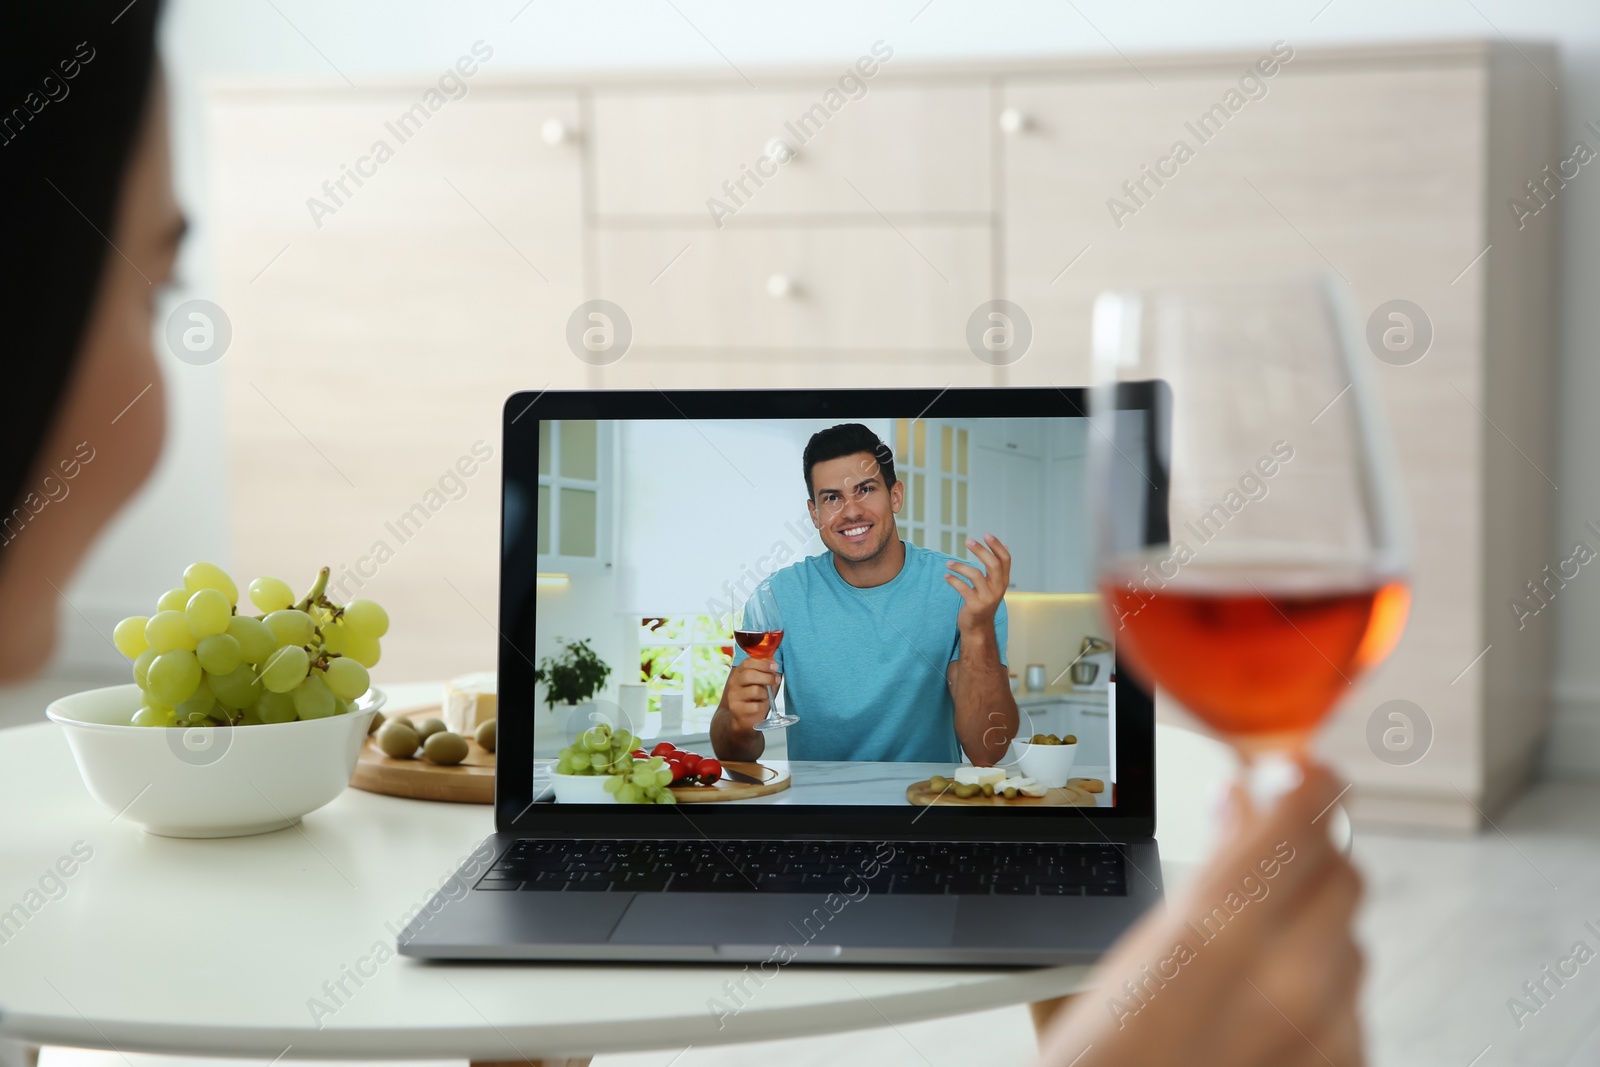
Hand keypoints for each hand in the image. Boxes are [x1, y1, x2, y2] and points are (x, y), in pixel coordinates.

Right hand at [722, 658, 780, 734]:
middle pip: (749, 675)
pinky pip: (756, 706)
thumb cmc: (754, 698)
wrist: (742, 719)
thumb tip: (773, 658)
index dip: (763, 663)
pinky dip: (762, 706)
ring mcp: (734, 697)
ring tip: (765, 697)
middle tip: (776, 680)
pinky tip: (759, 706)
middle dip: (767, 677)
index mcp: (739, 673)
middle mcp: (734, 683)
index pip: (748, 662)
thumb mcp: (759, 681)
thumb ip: (765, 670)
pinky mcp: (738, 710)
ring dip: (765, 694)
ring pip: (755, 690)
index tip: (775, 666)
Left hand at [945, 533, 1009, 635]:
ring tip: (948, 563)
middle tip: (967, 541)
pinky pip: (963, 588)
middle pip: (993, 564)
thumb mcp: (994, 584)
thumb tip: (1005, 545)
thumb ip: (998, 568)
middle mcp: (998, 589)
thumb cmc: (983, 602)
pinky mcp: (975, 605)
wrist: (978, 627)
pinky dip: (953, 580)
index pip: (1005, 560)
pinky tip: (946, 576)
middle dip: (980, 550)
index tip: (987, 535)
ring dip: (960, 566)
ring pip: (975, 575)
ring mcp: (987, 598)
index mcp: (1003, 581)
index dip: (997, 546)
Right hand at [1037, 762, 1365, 1066]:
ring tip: (1252, 935)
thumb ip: (1196, 870)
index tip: (1301, 767)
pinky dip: (1320, 989)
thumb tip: (1236, 806)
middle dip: (1307, 850)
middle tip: (1265, 840)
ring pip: (1352, 939)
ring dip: (1312, 921)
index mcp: (1214, 933)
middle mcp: (1289, 980)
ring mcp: (1327, 1035)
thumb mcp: (1120, 953)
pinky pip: (1354, 1006)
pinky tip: (1266, 1003)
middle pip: (1343, 871)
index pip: (1305, 816)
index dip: (1309, 780)